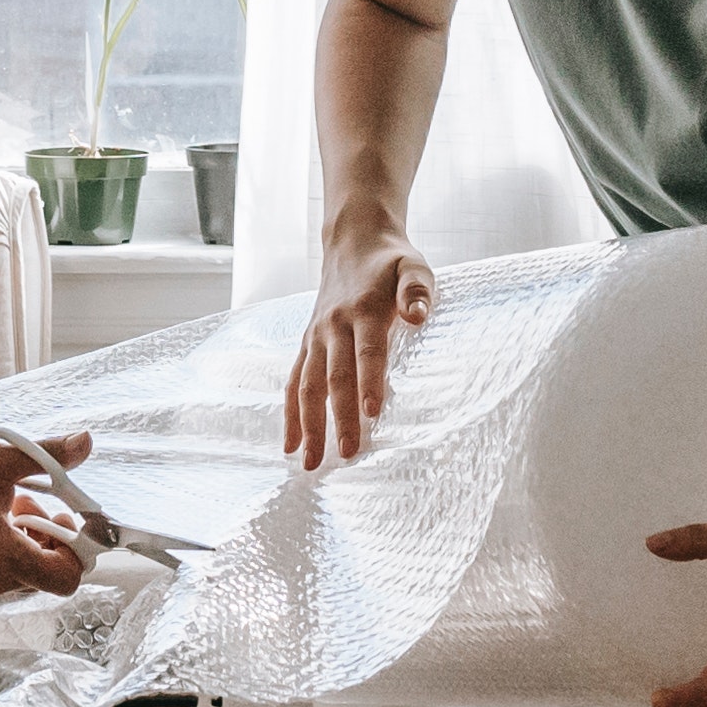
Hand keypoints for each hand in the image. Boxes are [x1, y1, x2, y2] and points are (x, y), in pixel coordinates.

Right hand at [0, 431, 96, 607]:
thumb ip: (47, 456)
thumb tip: (84, 442)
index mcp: (5, 561)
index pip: (67, 577)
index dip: (77, 548)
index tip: (66, 518)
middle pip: (45, 574)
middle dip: (46, 537)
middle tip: (27, 503)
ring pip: (21, 576)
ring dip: (23, 544)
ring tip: (2, 510)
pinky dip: (0, 554)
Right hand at [286, 234, 438, 466]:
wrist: (352, 243)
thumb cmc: (391, 262)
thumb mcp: (413, 266)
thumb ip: (417, 290)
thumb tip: (417, 316)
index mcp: (363, 311)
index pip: (367, 352)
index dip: (370, 382)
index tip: (372, 414)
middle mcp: (334, 327)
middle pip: (334, 377)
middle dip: (338, 417)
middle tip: (347, 454)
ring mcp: (316, 337)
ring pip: (306, 385)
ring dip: (308, 425)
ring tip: (310, 462)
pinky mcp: (306, 344)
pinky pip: (293, 382)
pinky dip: (289, 413)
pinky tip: (291, 444)